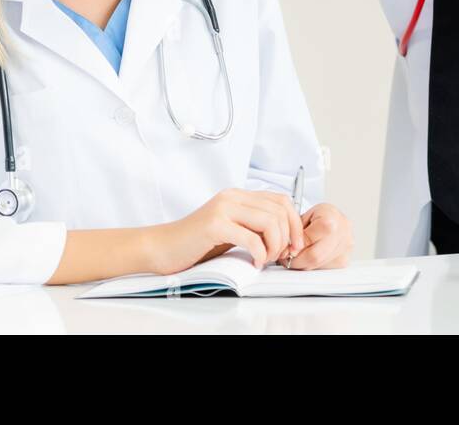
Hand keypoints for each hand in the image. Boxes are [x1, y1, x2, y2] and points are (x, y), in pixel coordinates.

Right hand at [146, 188, 304, 274]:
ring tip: (265, 259)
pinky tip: (254, 262)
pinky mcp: (215, 224)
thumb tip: (287, 236)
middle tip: (281, 256)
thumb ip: (254, 225)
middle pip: (279, 211)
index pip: (281, 201)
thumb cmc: (197, 243)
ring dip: (274, 246)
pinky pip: (251, 238)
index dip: (295, 224)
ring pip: (269, 222)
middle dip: (288, 237)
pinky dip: (259, 253)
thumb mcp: (231, 229)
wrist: (163, 247)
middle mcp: (232, 197)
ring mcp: (223, 208)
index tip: (295, 245)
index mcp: (239, 195)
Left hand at [280, 203, 352, 269]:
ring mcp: (346, 248)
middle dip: (298, 261)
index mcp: (330, 221)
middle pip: (314, 258)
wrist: (335, 216)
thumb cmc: (319, 215)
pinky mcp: (345, 259)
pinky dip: (315, 265)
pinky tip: (312, 256)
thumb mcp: (304, 217)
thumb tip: (288, 252)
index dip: (293, 250)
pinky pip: (325, 268)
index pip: (307, 243)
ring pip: (319, 266)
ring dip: (305, 264)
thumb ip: (297, 233)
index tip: (286, 251)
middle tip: (288, 258)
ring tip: (299, 256)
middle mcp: (342, 234)